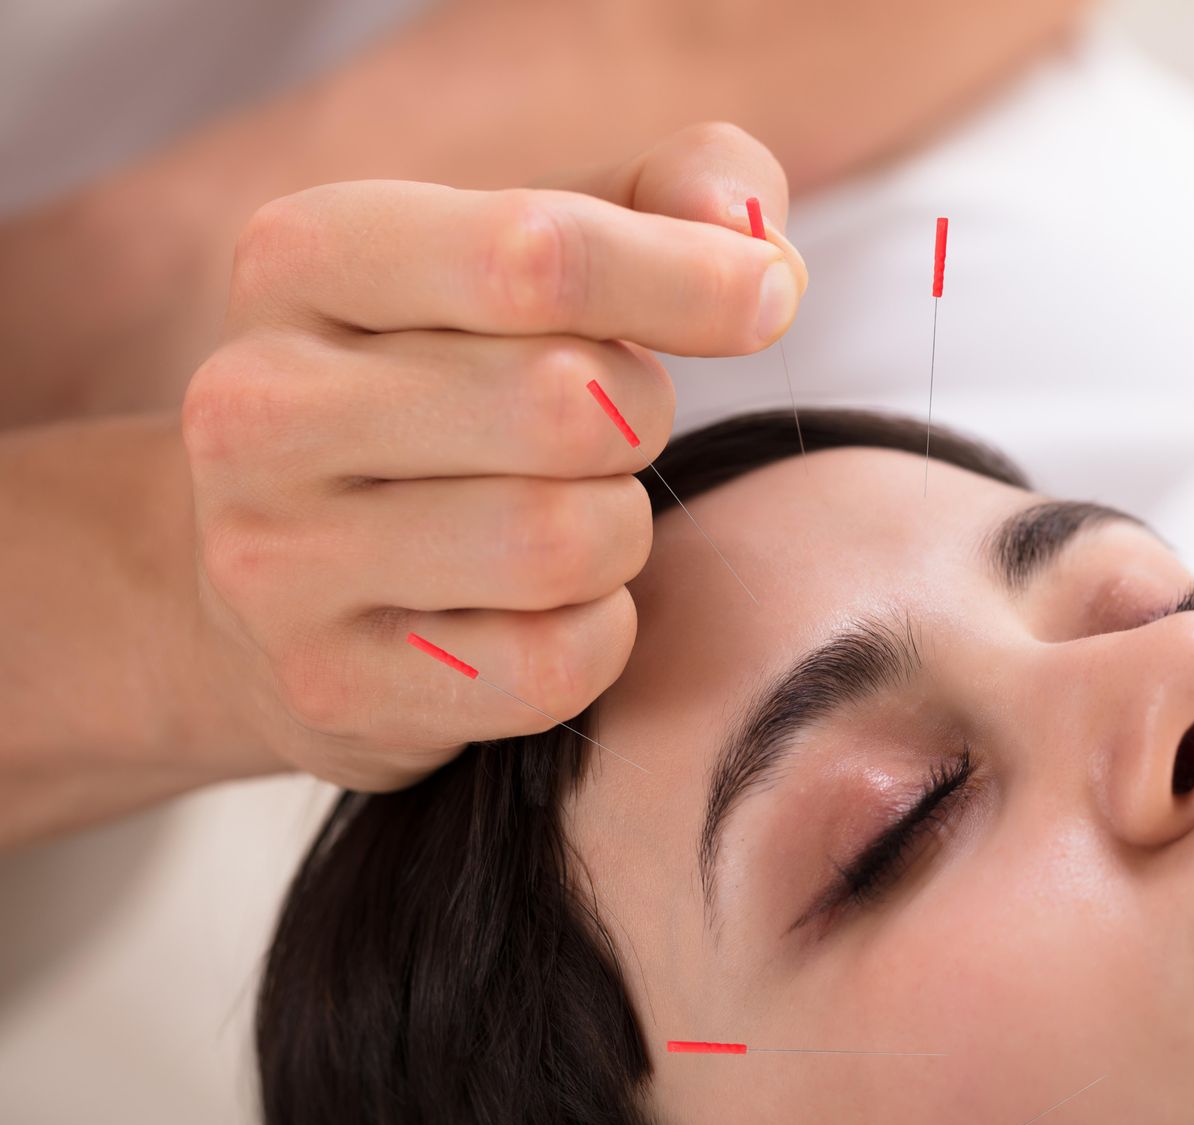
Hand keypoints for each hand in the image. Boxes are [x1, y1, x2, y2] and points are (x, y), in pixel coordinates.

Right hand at [181, 122, 805, 791]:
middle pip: (565, 403)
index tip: (766, 299)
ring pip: (562, 542)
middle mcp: (257, 404)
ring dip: (618, 532)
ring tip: (572, 515)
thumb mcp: (533, 252)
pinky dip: (597, 637)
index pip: (536, 254)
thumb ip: (670, 199)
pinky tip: (547, 610)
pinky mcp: (331, 685)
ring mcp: (276, 560)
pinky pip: (553, 665)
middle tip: (615, 428)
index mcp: (303, 257)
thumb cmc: (451, 381)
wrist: (276, 578)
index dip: (690, 278)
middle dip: (639, 416)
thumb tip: (757, 245)